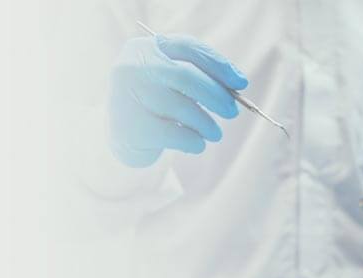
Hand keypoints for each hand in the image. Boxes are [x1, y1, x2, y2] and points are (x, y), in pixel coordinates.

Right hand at [108, 34, 247, 166]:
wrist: (122, 134)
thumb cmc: (156, 102)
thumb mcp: (171, 81)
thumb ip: (200, 75)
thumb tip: (238, 85)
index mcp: (145, 48)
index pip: (188, 48)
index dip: (218, 65)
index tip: (241, 83)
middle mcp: (132, 67)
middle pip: (186, 76)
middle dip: (216, 95)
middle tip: (232, 111)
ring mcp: (127, 96)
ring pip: (182, 108)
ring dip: (207, 123)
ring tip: (215, 133)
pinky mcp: (129, 126)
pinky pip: (174, 134)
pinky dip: (193, 140)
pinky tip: (197, 144)